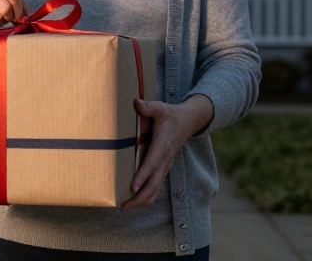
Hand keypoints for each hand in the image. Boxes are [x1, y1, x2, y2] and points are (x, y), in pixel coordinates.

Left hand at [121, 95, 214, 209]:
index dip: (142, 176)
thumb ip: (148, 107)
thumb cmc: (170, 115)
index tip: (132, 188)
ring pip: (155, 189)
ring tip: (125, 207)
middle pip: (154, 184)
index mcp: (162, 146)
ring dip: (142, 200)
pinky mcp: (163, 168)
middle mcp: (164, 160)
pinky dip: (146, 195)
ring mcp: (165, 166)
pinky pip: (156, 186)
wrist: (188, 121)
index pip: (151, 164)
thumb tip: (136, 103)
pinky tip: (134, 199)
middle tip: (123, 206)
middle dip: (140, 197)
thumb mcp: (160, 108)